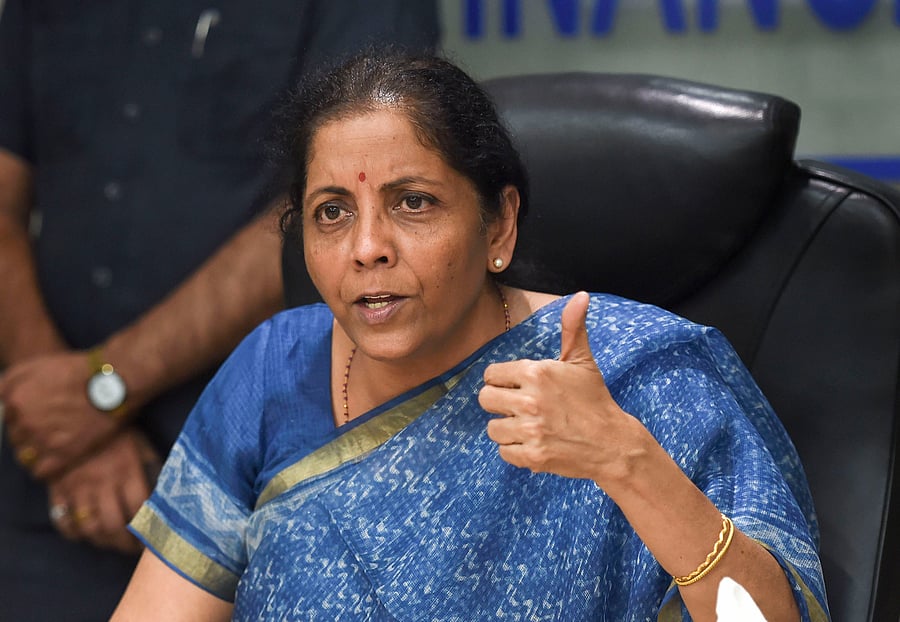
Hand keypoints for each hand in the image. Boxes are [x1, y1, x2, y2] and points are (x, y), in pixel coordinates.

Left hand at [1, 351, 120, 478]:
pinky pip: (39, 471)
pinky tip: (57, 455)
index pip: (6, 418)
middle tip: (51, 425)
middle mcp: (26, 423)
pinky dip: (44, 466)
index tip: (39, 412)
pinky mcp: (65, 455)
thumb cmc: (78, 370)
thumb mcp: (36, 364)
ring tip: (54, 441)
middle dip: (28, 433)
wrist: (116, 382)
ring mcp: (45, 441)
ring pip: (24, 457)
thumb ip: (8, 382)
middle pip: (15, 438)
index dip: (22, 415)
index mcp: (16, 401)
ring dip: (35, 450)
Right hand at [48, 428, 159, 554]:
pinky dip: (74, 533)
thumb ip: (155, 469)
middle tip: (133, 549)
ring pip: (89, 528)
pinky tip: (86, 533)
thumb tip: (171, 493)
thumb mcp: (143, 445)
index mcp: (127, 471)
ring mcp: (77, 487)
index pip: (140, 510)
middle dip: (126, 544)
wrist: (80, 412)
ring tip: (113, 543)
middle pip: (114, 526)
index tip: (155, 538)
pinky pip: (63, 520)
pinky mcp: (58, 488)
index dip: (149, 529)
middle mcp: (102, 482)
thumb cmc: (119, 431)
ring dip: (103, 542)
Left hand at [479, 292, 647, 483]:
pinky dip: (516, 451)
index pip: (491, 375)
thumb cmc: (594, 400)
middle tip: (521, 408)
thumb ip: (573, 328)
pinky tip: (535, 443)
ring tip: (531, 427)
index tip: (519, 387)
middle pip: (485, 399)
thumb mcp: (582, 361)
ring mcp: (531, 429)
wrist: (612, 443)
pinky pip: (504, 451)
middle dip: (500, 404)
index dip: (503, 381)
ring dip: (508, 429)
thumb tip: (581, 295)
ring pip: (493, 428)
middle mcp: (530, 399)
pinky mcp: (532, 456)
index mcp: (537, 372)